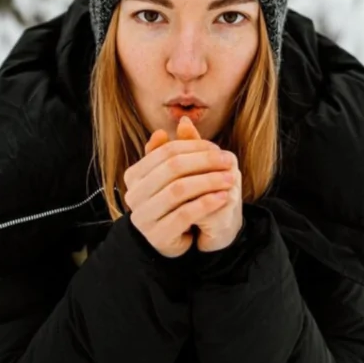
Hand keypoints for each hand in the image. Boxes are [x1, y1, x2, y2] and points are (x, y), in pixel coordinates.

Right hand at [122, 122, 233, 257]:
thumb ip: (178, 150)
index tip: (218, 149)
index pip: (166, 152)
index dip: (194, 147)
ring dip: (208, 181)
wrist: (169, 240)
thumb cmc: (173, 203)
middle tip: (229, 161)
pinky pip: (184, 214)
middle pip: (172, 168)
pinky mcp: (157, 235)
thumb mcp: (174, 175)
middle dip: (204, 162)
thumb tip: (184, 121)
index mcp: (134, 175)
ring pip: (178, 191)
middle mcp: (133, 195)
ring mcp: (143, 217)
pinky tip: (223, 197)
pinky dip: (206, 203)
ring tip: (230, 178)